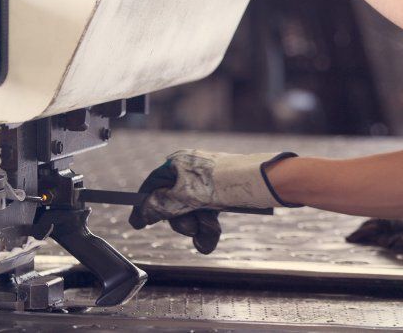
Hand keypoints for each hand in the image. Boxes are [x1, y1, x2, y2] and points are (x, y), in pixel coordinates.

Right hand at [128, 150, 296, 253]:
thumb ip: (160, 205)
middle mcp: (190, 170)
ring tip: (208, 234)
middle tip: (191, 228)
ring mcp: (206, 182)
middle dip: (181, 221)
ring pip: (191, 212)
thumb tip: (140, 214)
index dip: (145, 206)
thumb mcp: (186, 196)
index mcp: (178, 162)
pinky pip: (207, 213)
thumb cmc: (225, 182)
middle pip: (172, 203)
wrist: (263, 181)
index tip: (138, 224)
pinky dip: (208, 227)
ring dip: (197, 228)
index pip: (153, 186)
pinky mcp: (222, 192)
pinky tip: (210, 238)